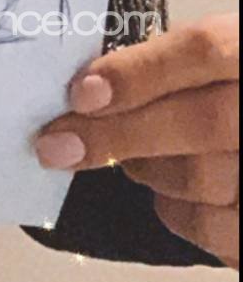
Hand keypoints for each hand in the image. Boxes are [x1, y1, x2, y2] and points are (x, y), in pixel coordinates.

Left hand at [34, 13, 238, 267]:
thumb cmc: (234, 91)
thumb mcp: (222, 55)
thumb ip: (174, 62)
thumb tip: (92, 85)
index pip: (204, 51)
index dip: (140, 72)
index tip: (81, 92)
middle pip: (200, 124)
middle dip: (119, 134)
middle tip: (57, 144)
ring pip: (203, 179)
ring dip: (147, 169)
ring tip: (133, 156)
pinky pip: (214, 230)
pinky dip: (177, 211)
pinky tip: (171, 192)